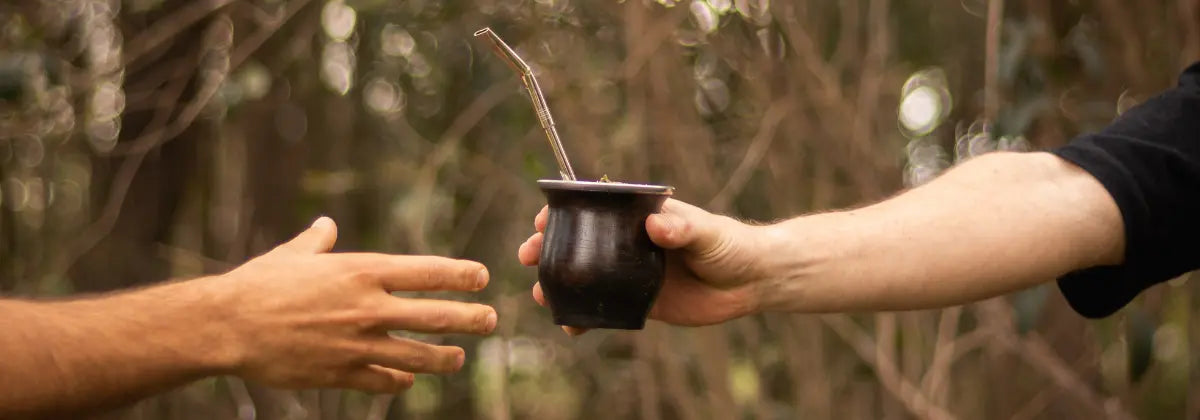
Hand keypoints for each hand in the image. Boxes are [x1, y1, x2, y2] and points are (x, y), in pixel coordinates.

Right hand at [207, 217, 496, 392]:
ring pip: (418, 355)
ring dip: (444, 358)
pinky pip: (383, 380)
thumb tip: (325, 226)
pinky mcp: (341, 373)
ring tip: (458, 357)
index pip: (427, 272)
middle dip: (470, 319)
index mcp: (361, 271)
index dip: (460, 276)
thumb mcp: (294, 254)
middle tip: (490, 320)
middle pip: (436, 316)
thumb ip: (318, 241)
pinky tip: (407, 379)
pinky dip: (399, 380)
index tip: (481, 277)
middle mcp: (368, 307)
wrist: (227, 325)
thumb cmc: (260, 283)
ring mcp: (358, 344)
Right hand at [517, 199, 766, 334]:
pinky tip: (570, 327)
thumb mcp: (707, 232)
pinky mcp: (640, 302)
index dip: (564, 211)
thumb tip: (657, 226)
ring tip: (542, 294)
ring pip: (586, 277)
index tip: (542, 218)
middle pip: (580, 242)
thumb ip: (682, 228)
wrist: (750, 281)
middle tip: (528, 256)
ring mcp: (631, 272)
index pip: (595, 208)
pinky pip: (606, 309)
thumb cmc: (730, 244)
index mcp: (640, 217)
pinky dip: (586, 318)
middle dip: (549, 248)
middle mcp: (629, 243)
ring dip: (560, 284)